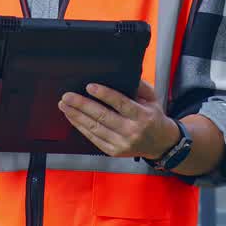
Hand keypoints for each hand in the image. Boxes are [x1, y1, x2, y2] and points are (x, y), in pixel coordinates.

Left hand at [58, 80, 178, 158]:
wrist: (161, 144)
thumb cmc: (154, 117)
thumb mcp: (152, 99)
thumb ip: (140, 86)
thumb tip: (123, 73)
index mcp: (143, 116)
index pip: (121, 104)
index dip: (104, 95)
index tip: (89, 86)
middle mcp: (132, 131)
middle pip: (103, 117)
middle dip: (82, 105)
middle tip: (67, 96)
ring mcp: (122, 144)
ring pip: (94, 128)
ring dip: (76, 116)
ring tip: (64, 105)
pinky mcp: (113, 151)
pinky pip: (93, 138)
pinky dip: (80, 127)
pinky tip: (72, 117)